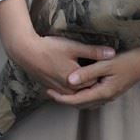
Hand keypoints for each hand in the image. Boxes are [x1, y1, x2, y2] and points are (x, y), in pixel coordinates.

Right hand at [0, 0, 116, 94]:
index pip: (96, 83)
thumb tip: (113, 53)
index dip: (102, 74)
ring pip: (76, 92)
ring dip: (83, 86)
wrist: (26, 52)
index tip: (108, 66)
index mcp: (75, 82)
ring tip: (92, 76)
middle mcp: (67, 90)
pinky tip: (76, 78)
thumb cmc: (50, 48)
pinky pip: (66, 92)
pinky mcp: (51, 88)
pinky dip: (73, 87)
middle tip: (104, 72)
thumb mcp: (74, 47)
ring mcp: (58, 91)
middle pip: (86, 90)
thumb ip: (94, 52)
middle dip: (94, 82)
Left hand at [45, 46, 139, 108]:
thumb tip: (69, 81)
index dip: (62, 97)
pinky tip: (79, 84)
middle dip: (66, 99)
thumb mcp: (107, 64)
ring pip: (88, 100)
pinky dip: (83, 92)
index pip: (77, 100)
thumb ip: (88, 72)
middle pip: (81, 103)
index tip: (48, 91)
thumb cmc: (129, 59)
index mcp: (104, 92)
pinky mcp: (113, 88)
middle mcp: (106, 96)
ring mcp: (111, 93)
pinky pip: (93, 95)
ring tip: (62, 89)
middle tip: (51, 92)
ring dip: (74, 97)